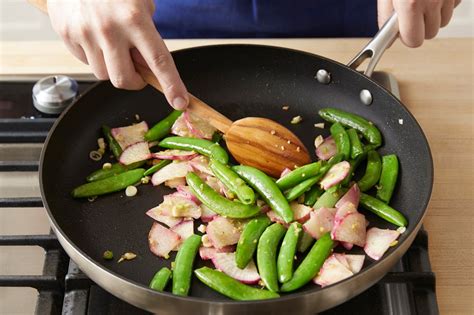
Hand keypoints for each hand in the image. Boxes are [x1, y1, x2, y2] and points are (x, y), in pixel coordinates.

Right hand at [47, 0, 188, 108]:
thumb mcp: (142, 5)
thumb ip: (147, 37)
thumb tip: (149, 68)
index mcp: (135, 19)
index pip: (159, 61)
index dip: (172, 85)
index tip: (180, 102)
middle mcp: (109, 29)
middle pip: (124, 80)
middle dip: (135, 82)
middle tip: (138, 70)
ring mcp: (85, 33)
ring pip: (103, 74)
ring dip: (113, 68)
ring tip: (113, 44)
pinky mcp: (67, 34)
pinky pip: (85, 62)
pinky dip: (95, 57)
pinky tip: (96, 36)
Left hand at [377, 0, 461, 46]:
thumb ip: (385, 17)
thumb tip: (387, 40)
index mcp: (411, 3)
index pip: (413, 41)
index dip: (406, 37)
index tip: (402, 32)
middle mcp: (432, 1)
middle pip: (430, 34)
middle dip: (419, 28)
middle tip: (411, 14)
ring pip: (442, 22)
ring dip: (432, 17)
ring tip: (422, 2)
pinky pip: (452, 8)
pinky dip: (443, 5)